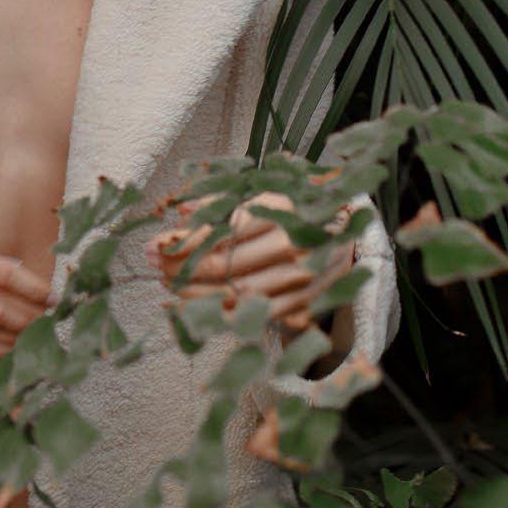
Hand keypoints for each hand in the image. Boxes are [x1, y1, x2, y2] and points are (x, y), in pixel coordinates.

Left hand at [144, 188, 355, 333]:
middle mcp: (294, 244)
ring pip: (237, 293)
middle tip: (155, 269)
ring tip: (169, 289)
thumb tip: (182, 212)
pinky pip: (256, 315)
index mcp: (284, 209)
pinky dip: (223, 315)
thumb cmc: (298, 207)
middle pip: (226, 264)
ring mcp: (302, 278)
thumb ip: (223, 201)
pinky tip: (198, 311)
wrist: (353, 232)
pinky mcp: (306, 303)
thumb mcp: (264, 192)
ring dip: (196, 294)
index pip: (223, 230)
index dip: (185, 241)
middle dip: (183, 269)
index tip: (155, 246)